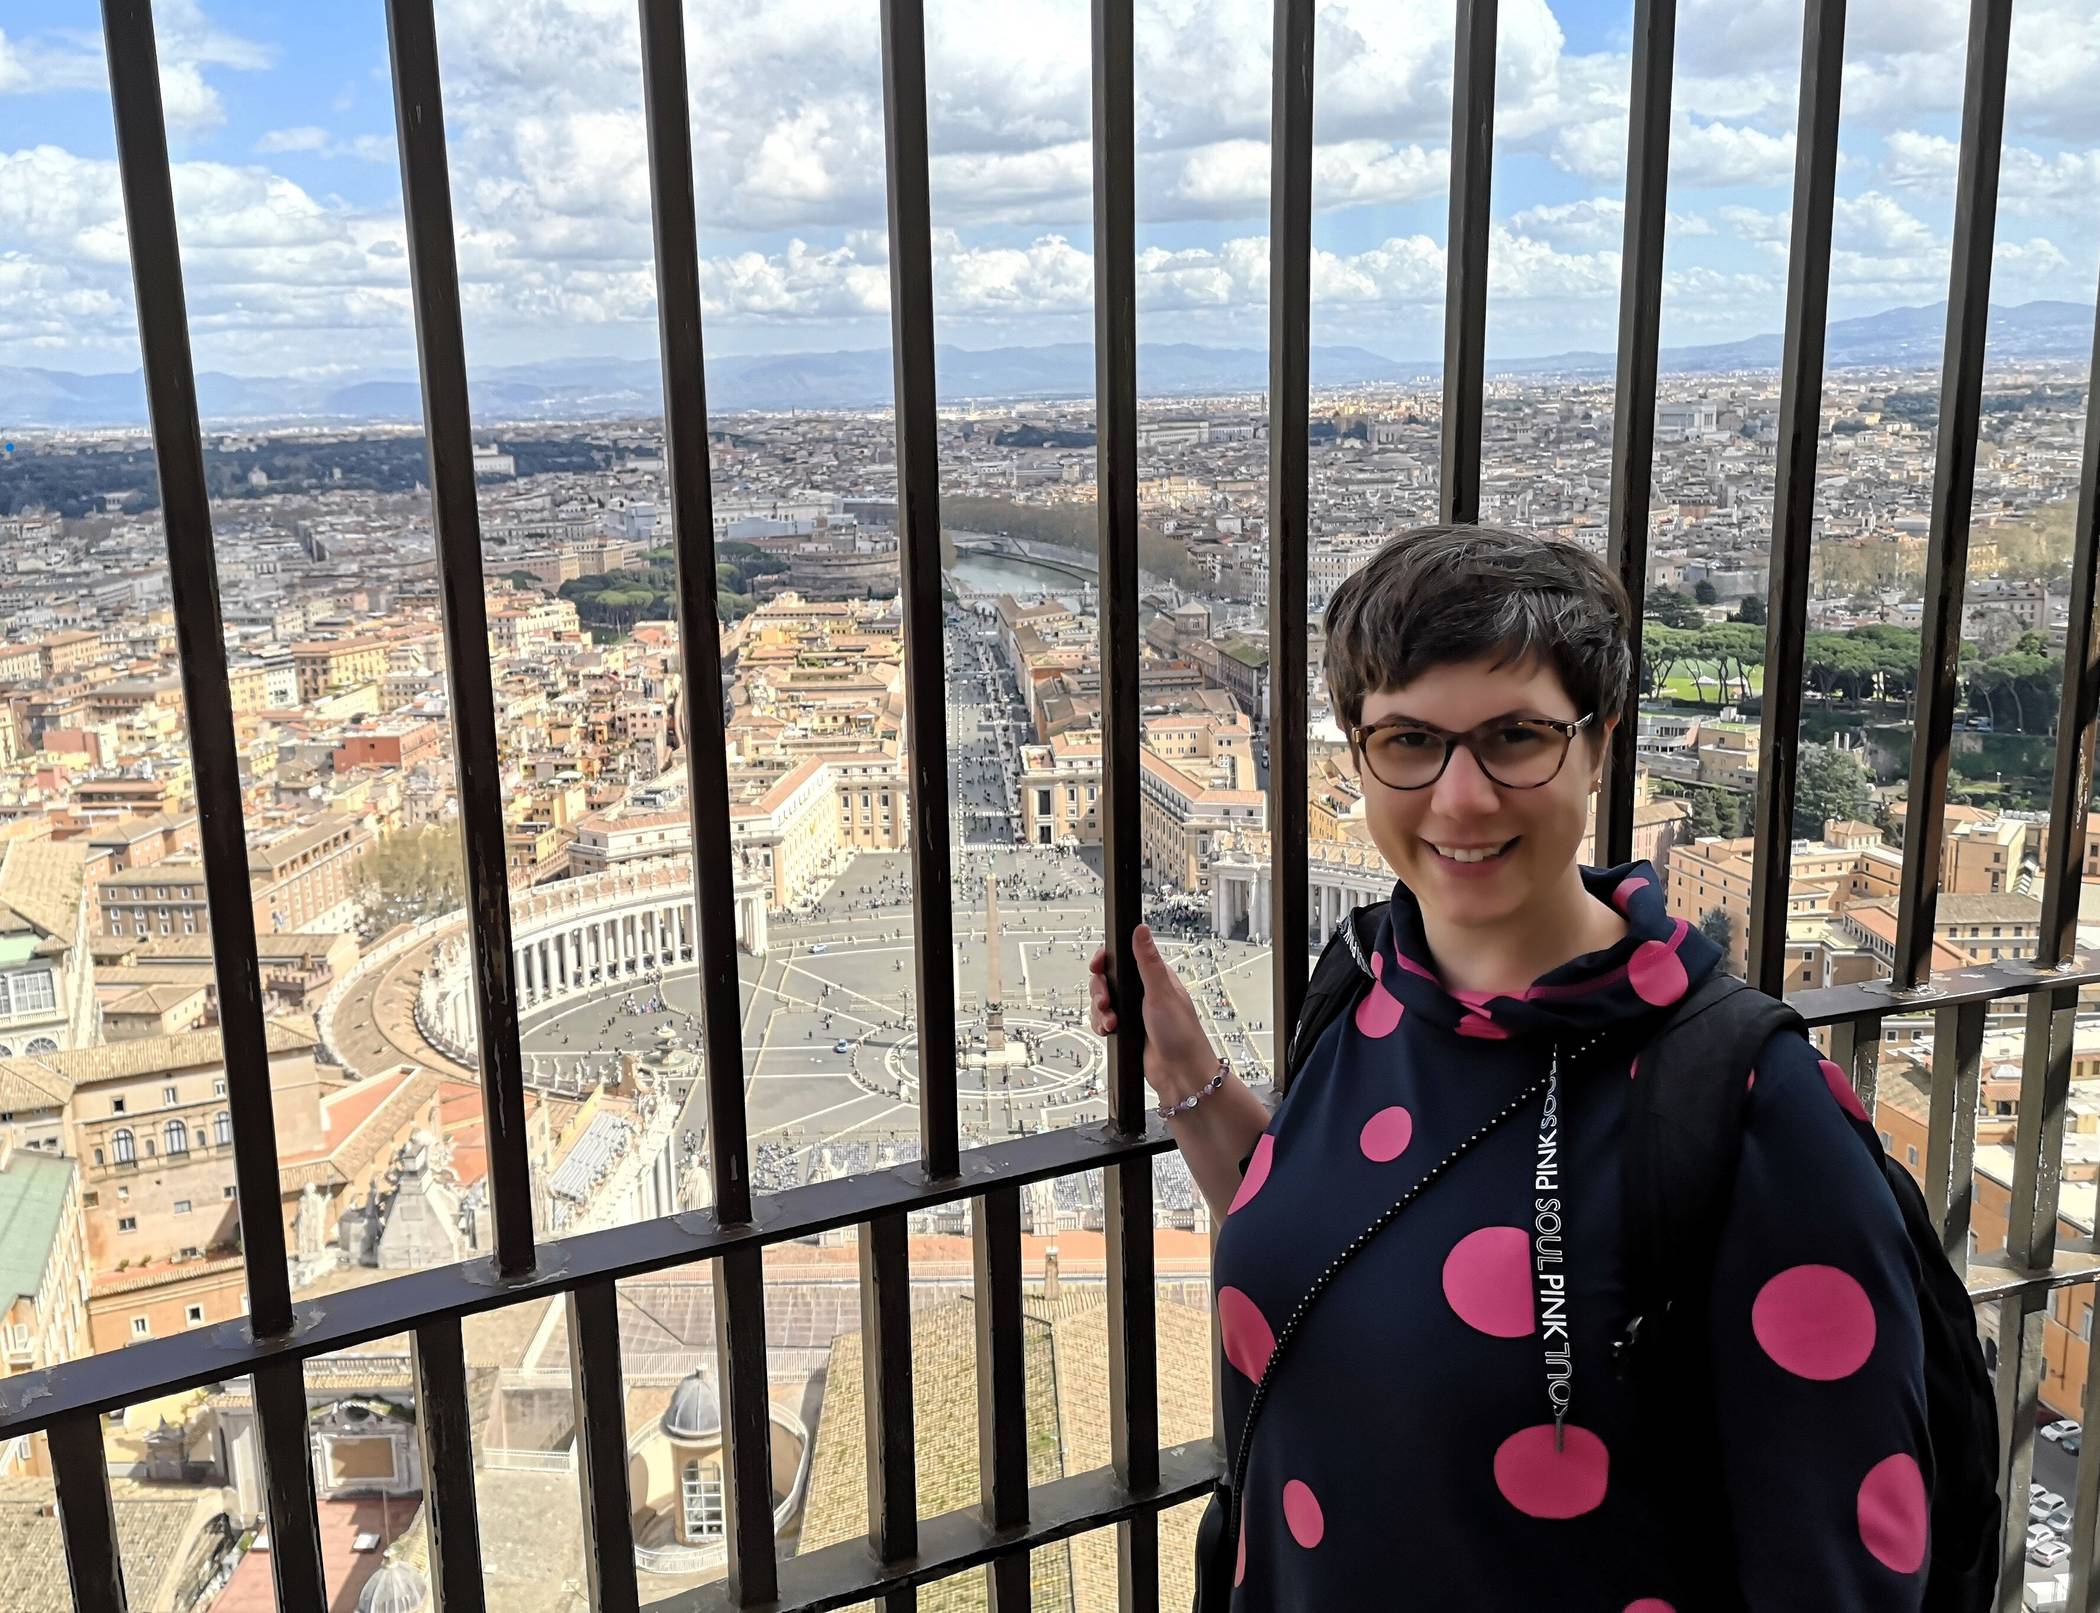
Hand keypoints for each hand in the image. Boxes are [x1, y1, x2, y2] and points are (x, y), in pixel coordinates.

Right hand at [1087, 923, 1219, 1096]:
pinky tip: (1109, 1031)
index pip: (1123, 957)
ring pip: (1103, 1001)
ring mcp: (1134, 1011)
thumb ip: (1147, 961)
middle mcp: (1144, 992)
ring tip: (1111, 1022)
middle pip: (1107, 980)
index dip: (1106, 960)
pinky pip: (1103, 1020)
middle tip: (1106, 1002)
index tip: (1098, 967)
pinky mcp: (1127, 1029)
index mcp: (1155, 977)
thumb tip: (1141, 930)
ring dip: (1100, 1011)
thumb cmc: (1182, 1035)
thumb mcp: (1161, 993)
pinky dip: (1101, 1025)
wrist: (1180, 1074)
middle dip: (1101, 991)